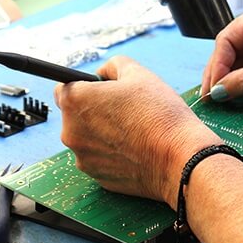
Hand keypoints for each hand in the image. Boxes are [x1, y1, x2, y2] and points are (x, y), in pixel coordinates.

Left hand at [54, 56, 221, 206]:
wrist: (179, 160)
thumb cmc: (160, 115)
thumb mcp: (138, 73)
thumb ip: (112, 66)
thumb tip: (102, 73)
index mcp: (75, 101)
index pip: (63, 88)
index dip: (82, 87)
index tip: (99, 91)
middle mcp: (71, 131)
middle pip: (74, 115)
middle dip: (93, 111)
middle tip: (124, 110)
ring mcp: (82, 157)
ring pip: (87, 138)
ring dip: (102, 133)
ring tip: (133, 130)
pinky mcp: (96, 176)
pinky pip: (98, 158)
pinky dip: (111, 153)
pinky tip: (134, 149)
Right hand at [201, 0, 242, 100]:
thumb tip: (218, 91)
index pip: (227, 39)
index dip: (217, 65)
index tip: (212, 88)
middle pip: (231, 52)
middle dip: (222, 74)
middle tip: (211, 98)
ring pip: (241, 63)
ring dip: (233, 81)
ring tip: (222, 100)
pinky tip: (239, 96)